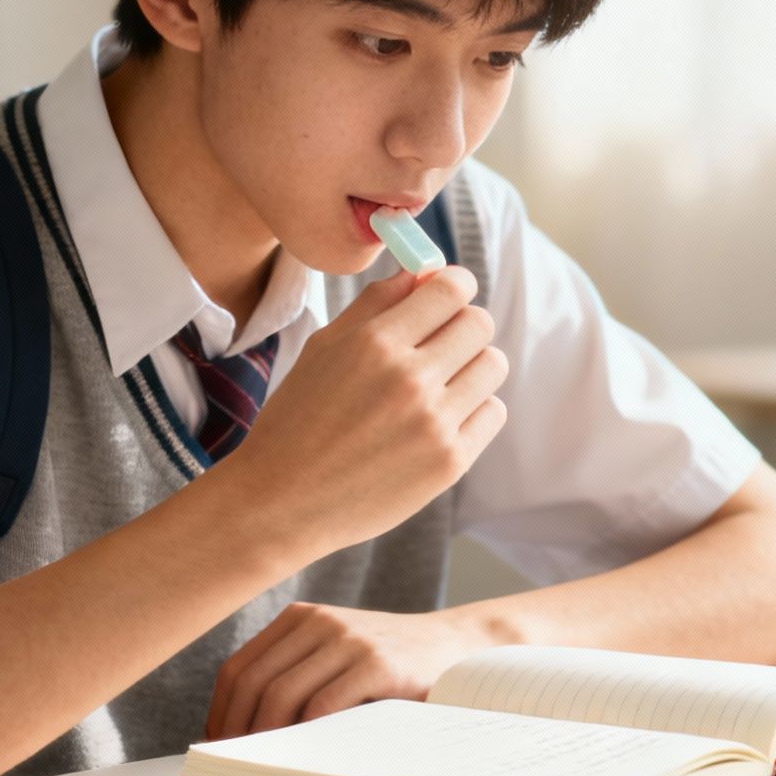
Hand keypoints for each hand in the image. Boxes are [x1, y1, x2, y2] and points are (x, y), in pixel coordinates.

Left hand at [204, 603, 501, 738]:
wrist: (457, 646)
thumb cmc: (389, 664)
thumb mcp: (335, 654)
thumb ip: (295, 675)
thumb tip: (237, 731)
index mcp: (301, 618)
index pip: (239, 668)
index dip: (220, 712)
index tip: (218, 748)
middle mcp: (320, 622)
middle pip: (254, 682)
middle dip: (237, 729)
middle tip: (237, 765)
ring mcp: (350, 640)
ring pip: (283, 693)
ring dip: (266, 736)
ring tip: (266, 765)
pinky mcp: (378, 663)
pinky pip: (324, 703)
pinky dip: (305, 733)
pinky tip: (304, 754)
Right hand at [214, 265, 508, 557]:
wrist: (282, 502)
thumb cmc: (297, 420)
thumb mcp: (323, 348)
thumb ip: (376, 303)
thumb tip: (424, 272)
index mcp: (375, 343)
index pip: (451, 289)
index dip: (454, 284)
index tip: (446, 295)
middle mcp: (410, 379)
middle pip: (480, 324)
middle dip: (463, 325)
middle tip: (440, 343)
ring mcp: (434, 424)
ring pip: (493, 366)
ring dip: (472, 367)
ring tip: (439, 384)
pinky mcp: (449, 463)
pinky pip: (492, 413)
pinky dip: (473, 410)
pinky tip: (438, 420)